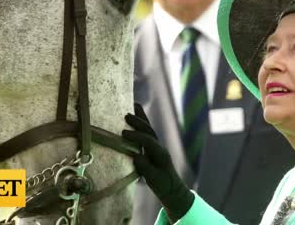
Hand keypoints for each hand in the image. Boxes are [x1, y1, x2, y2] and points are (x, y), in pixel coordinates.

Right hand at [122, 103, 193, 222]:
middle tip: (126, 115)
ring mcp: (157, 147)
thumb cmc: (163, 185)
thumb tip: (136, 156)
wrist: (172, 189)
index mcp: (161, 154)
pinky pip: (146, 132)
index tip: (123, 134)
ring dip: (141, 118)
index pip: (148, 141)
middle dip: (139, 122)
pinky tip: (135, 116)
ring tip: (133, 105)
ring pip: (149, 129)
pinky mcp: (153, 148)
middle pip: (149, 131)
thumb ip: (146, 168)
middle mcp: (159, 147)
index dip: (136, 136)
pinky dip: (141, 123)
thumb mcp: (154, 180)